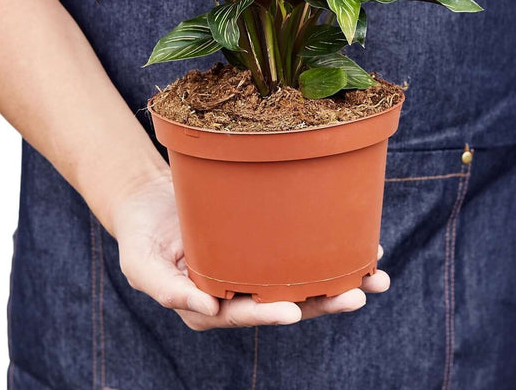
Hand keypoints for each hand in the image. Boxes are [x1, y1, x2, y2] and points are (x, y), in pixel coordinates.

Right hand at [112, 170, 390, 329]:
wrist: (149, 201)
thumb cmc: (140, 236)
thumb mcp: (140, 264)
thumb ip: (166, 290)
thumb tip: (203, 309)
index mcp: (210, 306)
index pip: (244, 314)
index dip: (269, 314)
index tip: (294, 312)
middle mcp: (239, 293)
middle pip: (287, 303)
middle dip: (325, 302)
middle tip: (359, 294)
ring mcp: (255, 268)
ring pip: (303, 280)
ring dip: (341, 280)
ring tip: (376, 275)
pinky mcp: (265, 244)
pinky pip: (300, 250)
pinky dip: (330, 250)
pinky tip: (360, 244)